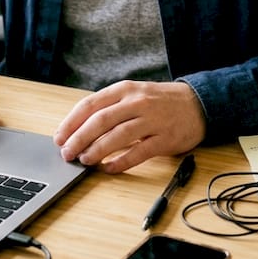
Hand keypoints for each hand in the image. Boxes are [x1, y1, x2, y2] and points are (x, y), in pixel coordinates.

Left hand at [52, 80, 206, 172]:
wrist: (199, 103)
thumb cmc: (160, 102)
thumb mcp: (134, 95)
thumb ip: (110, 108)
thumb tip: (79, 130)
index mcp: (125, 90)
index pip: (90, 104)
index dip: (71, 122)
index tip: (59, 137)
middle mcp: (137, 102)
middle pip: (100, 120)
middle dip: (79, 138)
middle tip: (67, 153)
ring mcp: (152, 120)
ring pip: (117, 136)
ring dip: (97, 150)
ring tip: (84, 160)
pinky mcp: (165, 138)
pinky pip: (138, 152)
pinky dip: (120, 162)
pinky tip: (108, 168)